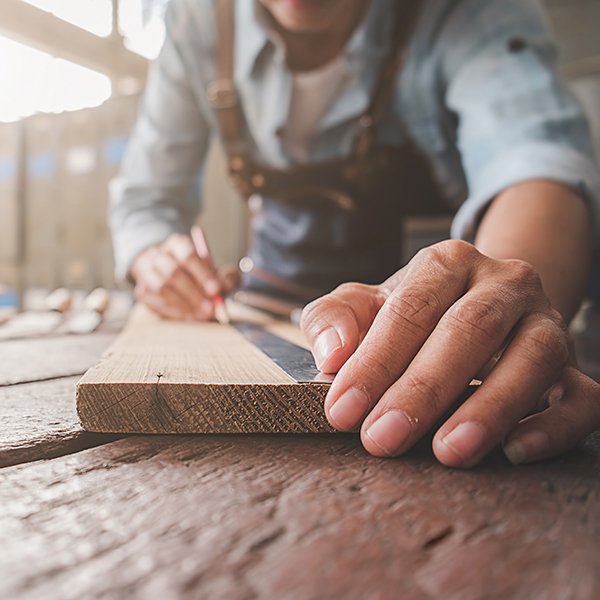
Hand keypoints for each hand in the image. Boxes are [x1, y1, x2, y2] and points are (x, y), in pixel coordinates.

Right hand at [131, 233, 240, 320]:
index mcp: (178, 244)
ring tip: (202, 315)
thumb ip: (227, 277)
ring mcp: (147, 273)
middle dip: (193, 293)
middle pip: (173, 272)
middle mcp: (159, 255)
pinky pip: (155, 303)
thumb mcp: (217, 272)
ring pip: (161, 288)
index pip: (188, 255)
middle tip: (210, 308)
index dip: (203, 274)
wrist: (169, 275)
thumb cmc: (198, 275)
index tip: (216, 290)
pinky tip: (189, 318)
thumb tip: (225, 286)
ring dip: (184, 304)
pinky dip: (173, 312)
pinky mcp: (142, 291)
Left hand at [301, 240, 599, 467]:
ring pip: (533, 357)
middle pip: (469, 328)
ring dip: (489, 408)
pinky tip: (515, 451)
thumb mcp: (364, 306)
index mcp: (448, 263)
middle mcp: (503, 284)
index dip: (375, 361)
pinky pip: (583, 396)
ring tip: (447, 451)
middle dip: (423, 389)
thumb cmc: (410, 314)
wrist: (477, 308)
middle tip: (382, 438)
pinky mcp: (574, 369)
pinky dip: (555, 425)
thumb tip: (331, 354)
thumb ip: (335, 317)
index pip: (410, 309)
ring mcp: (545, 323)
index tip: (343, 411)